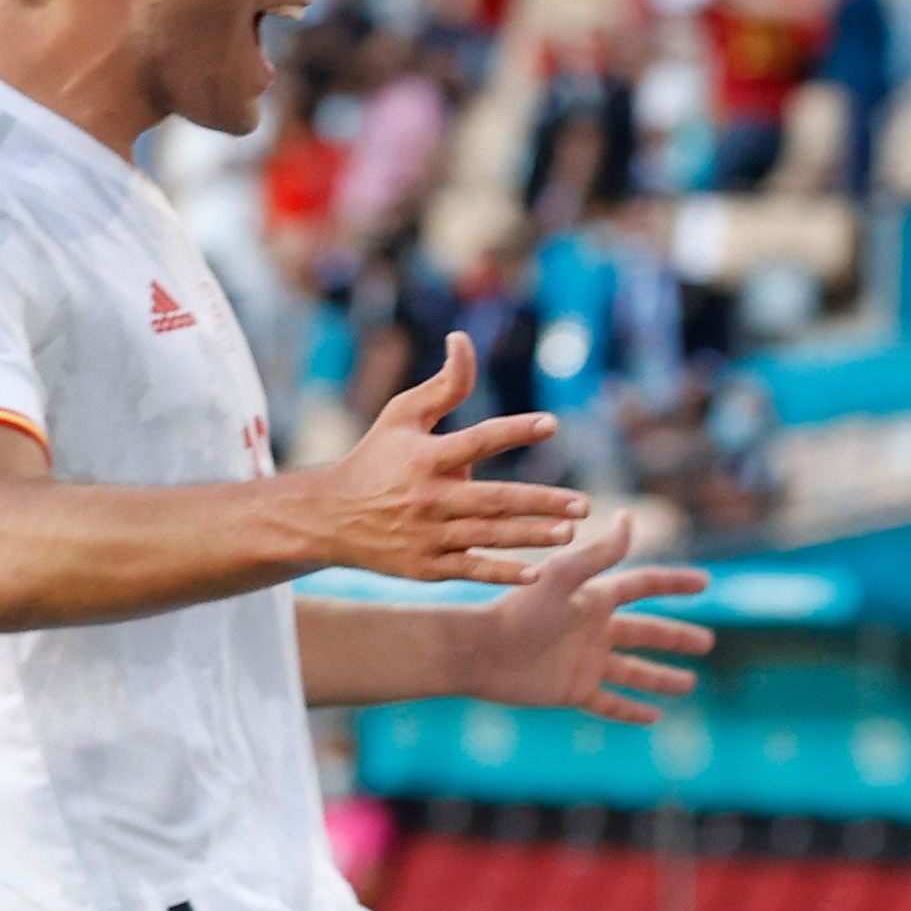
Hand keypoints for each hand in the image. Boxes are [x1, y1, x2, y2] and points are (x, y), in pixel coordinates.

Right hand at [309, 337, 590, 581]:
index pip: (477, 440)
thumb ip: (443, 385)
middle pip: (494, 499)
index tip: (552, 424)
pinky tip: (536, 572)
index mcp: (424, 457)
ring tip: (569, 533)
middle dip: (541, 502)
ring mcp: (427, 535)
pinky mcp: (426, 566)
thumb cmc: (376, 459)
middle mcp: (428, 497)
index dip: (514, 430)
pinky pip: (471, 570)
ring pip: (489, 536)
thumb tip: (462, 339)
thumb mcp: (402, 416)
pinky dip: (502, 572)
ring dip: (531, 536)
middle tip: (582, 505)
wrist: (328, 518)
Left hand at [460, 512, 714, 722]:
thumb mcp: (564, 576)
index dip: (674, 584)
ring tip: (689, 684)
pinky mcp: (573, 690)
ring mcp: (585, 661)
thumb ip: (600, 554)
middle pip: (646, 632)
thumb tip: (630, 519)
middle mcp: (593, 629)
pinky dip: (632, 710)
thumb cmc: (518, 611)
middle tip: (707, 643)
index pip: (643, 587)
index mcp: (594, 599)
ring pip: (634, 671)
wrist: (479, 652)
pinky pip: (610, 703)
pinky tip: (654, 718)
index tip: (705, 583)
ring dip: (662, 678)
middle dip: (677, 637)